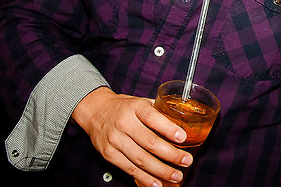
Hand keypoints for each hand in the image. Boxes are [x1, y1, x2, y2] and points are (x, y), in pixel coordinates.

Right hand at [71, 87, 191, 186]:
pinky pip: (129, 169)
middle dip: (171, 154)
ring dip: (161, 170)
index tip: (183, 138)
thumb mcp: (141, 102)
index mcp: (135, 107)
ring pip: (141, 159)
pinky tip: (157, 183)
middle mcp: (124, 123)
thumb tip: (183, 122)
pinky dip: (145, 178)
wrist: (95, 111)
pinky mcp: (109, 154)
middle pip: (150, 142)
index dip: (168, 129)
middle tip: (186, 160)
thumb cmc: (123, 107)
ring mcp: (115, 140)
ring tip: (176, 175)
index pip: (152, 118)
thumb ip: (159, 111)